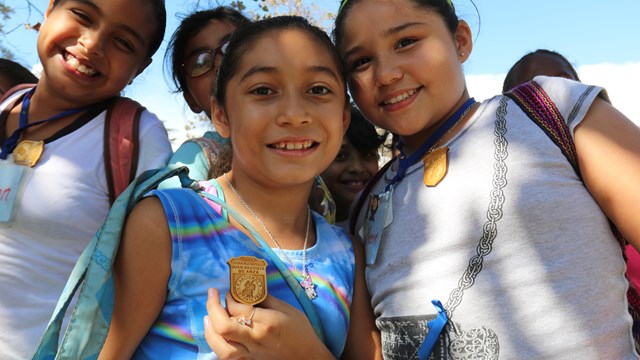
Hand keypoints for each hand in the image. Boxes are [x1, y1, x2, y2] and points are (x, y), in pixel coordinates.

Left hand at [204, 288, 334, 359]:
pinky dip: (217, 344)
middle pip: (223, 327)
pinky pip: (227, 356)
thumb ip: (265, 299)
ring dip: (210, 330)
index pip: (237, 308)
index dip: (229, 297)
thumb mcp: (287, 309)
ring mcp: (251, 353)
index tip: (229, 290)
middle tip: (212, 294)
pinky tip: (215, 334)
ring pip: (221, 347)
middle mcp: (255, 339)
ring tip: (207, 316)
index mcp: (266, 323)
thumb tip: (248, 289)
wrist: (308, 356)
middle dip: (213, 308)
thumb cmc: (301, 330)